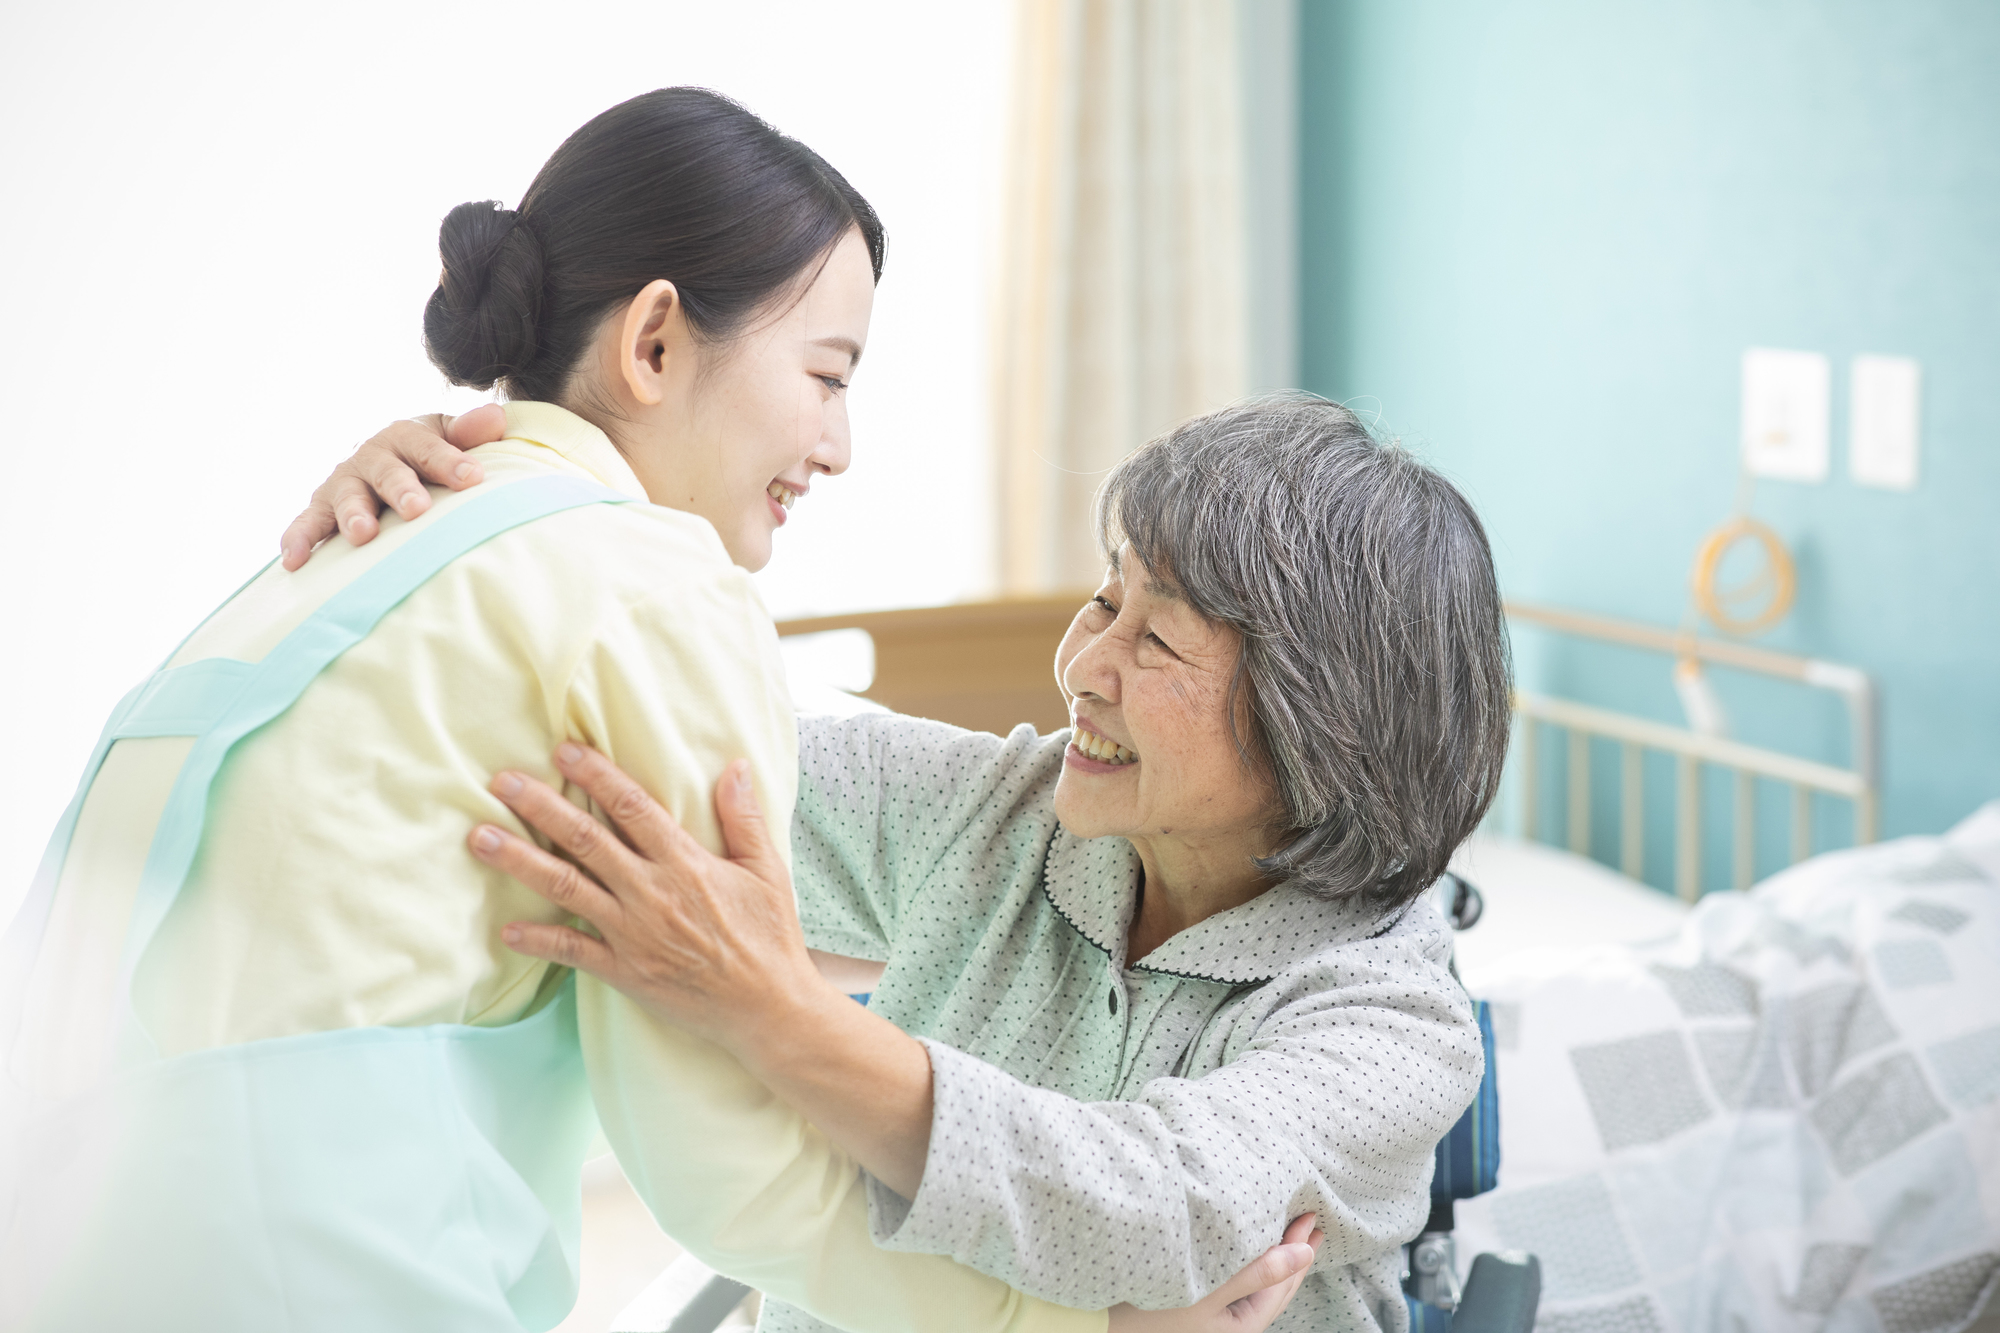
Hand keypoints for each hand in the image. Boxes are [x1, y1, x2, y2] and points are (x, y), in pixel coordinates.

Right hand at [277, 404, 507, 569]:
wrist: (384, 455)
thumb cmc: (425, 453)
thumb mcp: (446, 436)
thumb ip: (467, 432)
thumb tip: (497, 418)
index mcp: (404, 437)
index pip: (427, 447)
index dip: (449, 460)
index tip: (472, 477)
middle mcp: (370, 457)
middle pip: (385, 472)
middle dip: (400, 489)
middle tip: (416, 509)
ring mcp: (344, 483)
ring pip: (346, 497)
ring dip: (352, 515)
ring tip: (363, 535)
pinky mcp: (322, 508)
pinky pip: (307, 522)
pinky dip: (299, 539)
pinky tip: (295, 562)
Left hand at [470, 743, 821, 1046]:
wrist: (768, 1008)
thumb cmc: (770, 937)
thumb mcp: (767, 871)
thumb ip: (744, 818)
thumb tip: (735, 766)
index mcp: (686, 863)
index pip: (632, 807)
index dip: (596, 775)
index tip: (564, 749)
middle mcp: (652, 893)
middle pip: (585, 839)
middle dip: (540, 806)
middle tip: (501, 781)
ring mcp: (633, 933)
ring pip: (566, 887)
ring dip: (519, 861)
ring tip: (480, 838)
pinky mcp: (624, 970)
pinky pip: (571, 952)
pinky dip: (537, 940)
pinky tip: (507, 928)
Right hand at [1110, 1215, 1323, 1332]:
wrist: (1097, 1313)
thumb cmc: (1152, 1303)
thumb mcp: (1211, 1287)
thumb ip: (1260, 1271)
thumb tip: (1308, 1253)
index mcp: (1241, 1327)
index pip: (1282, 1285)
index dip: (1299, 1250)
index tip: (1311, 1218)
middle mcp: (1230, 1325)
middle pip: (1274, 1288)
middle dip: (1293, 1253)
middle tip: (1311, 1221)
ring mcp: (1213, 1316)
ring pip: (1255, 1283)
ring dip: (1272, 1254)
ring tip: (1287, 1231)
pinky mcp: (1196, 1303)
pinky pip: (1235, 1280)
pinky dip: (1248, 1259)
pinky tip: (1246, 1244)